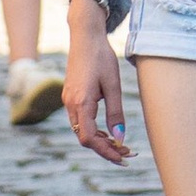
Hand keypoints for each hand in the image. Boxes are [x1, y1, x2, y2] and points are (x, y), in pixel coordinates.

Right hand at [64, 8, 129, 161]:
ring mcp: (68, 100)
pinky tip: (108, 131)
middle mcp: (71, 104)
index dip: (106, 151)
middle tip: (127, 154)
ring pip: (81, 130)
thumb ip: (116, 113)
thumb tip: (120, 138)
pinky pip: (80, 121)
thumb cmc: (101, 57)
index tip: (123, 158)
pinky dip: (94, 130)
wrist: (85, 37)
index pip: (89, 138)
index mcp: (81, 102)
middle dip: (105, 149)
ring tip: (121, 145)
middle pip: (85, 138)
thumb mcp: (113, 85)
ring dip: (100, 141)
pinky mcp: (71, 96)